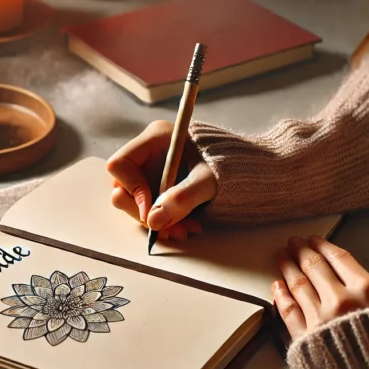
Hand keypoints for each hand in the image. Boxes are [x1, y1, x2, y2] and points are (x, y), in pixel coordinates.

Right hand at [106, 121, 217, 240]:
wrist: (247, 170)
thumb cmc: (229, 165)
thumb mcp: (208, 180)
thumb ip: (182, 198)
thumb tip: (153, 221)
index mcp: (154, 138)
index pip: (120, 164)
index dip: (131, 188)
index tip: (150, 210)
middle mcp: (148, 155)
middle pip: (123, 187)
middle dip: (144, 213)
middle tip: (168, 228)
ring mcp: (152, 172)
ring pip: (137, 203)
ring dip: (157, 222)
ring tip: (184, 230)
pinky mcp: (160, 188)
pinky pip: (152, 209)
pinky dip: (166, 222)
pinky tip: (185, 227)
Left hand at [272, 235, 368, 340]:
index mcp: (368, 290)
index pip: (339, 258)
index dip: (323, 245)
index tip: (313, 238)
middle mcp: (340, 300)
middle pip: (314, 267)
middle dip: (301, 251)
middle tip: (292, 242)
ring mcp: (319, 319)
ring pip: (297, 285)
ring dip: (287, 267)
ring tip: (281, 257)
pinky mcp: (305, 339)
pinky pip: (287, 311)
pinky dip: (280, 295)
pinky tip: (276, 286)